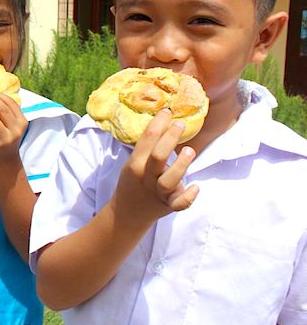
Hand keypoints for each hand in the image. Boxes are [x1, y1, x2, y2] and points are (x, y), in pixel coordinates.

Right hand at [112, 109, 198, 225]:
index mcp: (136, 164)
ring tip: (190, 150)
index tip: (167, 111)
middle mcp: (146, 178)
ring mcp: (158, 193)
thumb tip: (165, 123)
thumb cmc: (134, 182)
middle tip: (180, 124)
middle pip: (157, 157)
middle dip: (169, 139)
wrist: (128, 212)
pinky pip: (179, 204)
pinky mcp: (168, 206)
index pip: (146, 140)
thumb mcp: (133, 163)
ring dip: (181, 165)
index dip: (158, 123)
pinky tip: (195, 187)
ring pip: (169, 181)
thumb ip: (147, 149)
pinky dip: (188, 197)